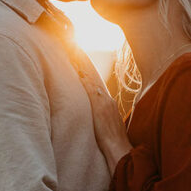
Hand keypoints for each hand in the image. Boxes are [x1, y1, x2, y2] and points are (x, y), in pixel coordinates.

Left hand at [71, 47, 130, 171]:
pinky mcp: (100, 105)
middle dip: (80, 54)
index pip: (92, 77)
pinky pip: (89, 84)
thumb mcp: (105, 125)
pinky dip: (83, 72)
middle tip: (69, 38)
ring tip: (69, 43)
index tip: (75, 50)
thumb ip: (99, 116)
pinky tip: (76, 62)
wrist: (121, 152)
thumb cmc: (113, 143)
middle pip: (90, 70)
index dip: (84, 63)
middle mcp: (105, 96)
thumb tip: (92, 113)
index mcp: (105, 100)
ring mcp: (103, 99)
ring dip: (80, 58)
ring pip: (89, 73)